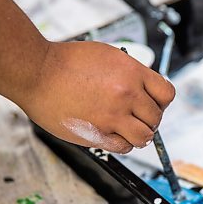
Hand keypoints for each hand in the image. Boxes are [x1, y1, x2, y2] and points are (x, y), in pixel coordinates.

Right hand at [22, 41, 174, 152]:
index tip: (153, 102)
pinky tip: (113, 134)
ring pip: (145, 136)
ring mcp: (113, 116)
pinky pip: (124, 147)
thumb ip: (129, 73)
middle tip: (136, 116)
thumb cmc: (65, 61)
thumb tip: (144, 89)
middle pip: (156, 117)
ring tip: (127, 128)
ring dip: (139, 134)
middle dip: (149, 118)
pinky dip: (123, 144)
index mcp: (132, 72)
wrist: (36, 71)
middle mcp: (127, 94)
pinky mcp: (98, 134)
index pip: (167, 93)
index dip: (161, 100)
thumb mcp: (107, 56)